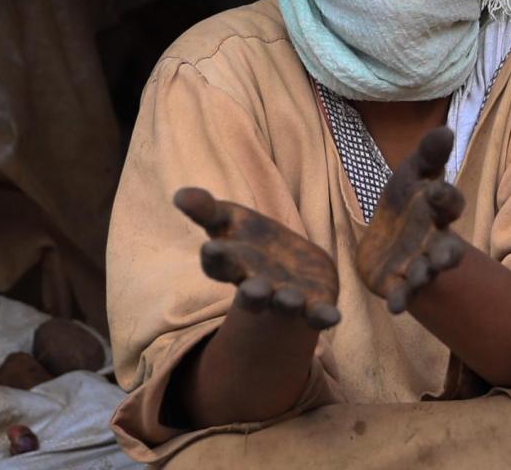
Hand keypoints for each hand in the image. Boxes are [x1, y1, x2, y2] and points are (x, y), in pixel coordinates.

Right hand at [176, 188, 342, 328]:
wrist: (294, 266)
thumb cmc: (252, 242)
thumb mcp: (228, 220)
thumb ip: (205, 209)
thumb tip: (178, 194)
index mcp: (234, 266)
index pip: (220, 265)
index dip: (216, 258)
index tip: (212, 248)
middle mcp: (259, 286)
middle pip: (253, 294)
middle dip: (253, 293)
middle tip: (253, 290)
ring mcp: (286, 297)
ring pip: (285, 304)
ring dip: (287, 303)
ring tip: (289, 299)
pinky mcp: (314, 304)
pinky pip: (319, 313)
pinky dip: (323, 316)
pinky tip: (332, 317)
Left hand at [353, 128, 468, 312]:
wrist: (381, 239)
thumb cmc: (404, 203)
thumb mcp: (411, 174)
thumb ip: (428, 155)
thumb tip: (445, 130)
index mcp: (437, 211)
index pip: (448, 204)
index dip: (444, 198)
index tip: (435, 190)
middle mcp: (433, 240)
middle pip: (448, 250)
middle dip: (449, 255)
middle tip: (449, 258)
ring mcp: (417, 263)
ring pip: (427, 272)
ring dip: (425, 275)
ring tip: (421, 277)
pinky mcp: (397, 283)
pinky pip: (402, 293)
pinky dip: (401, 300)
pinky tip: (395, 308)